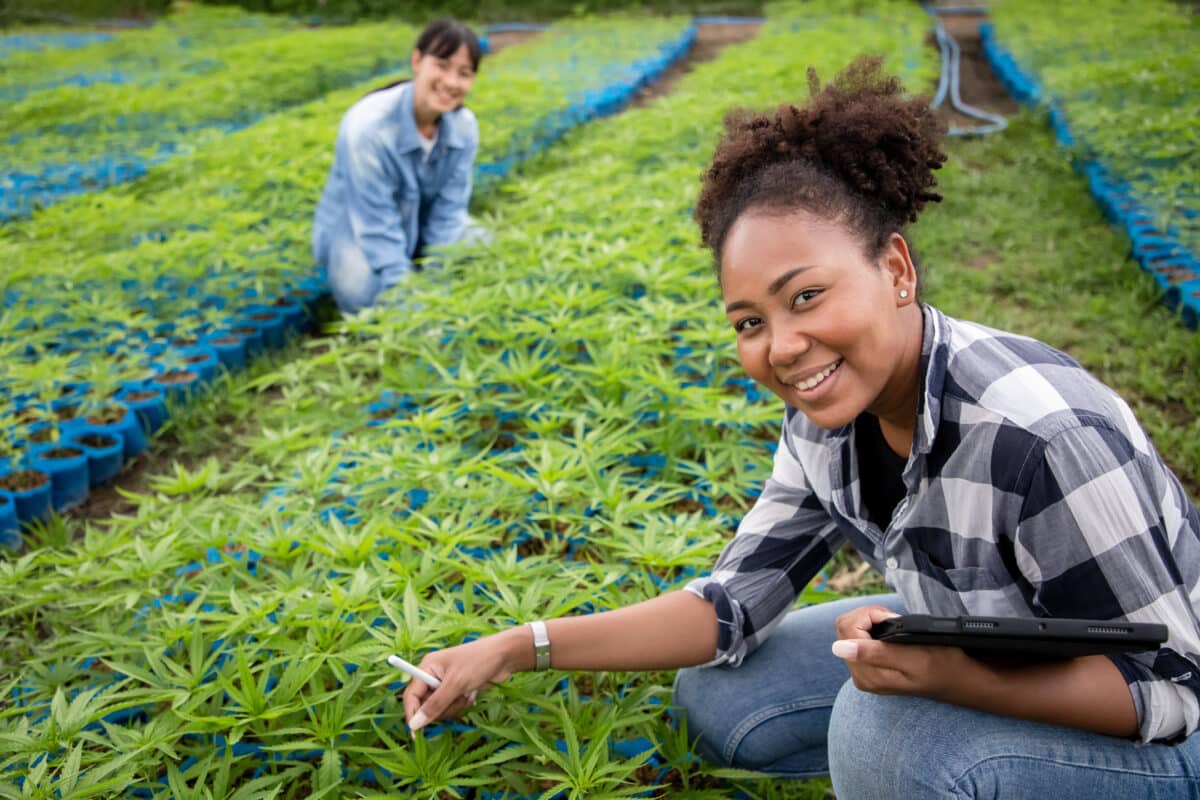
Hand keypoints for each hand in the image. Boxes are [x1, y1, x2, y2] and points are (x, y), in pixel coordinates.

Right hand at [401, 627, 526, 731]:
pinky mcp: (458, 690)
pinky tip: (472, 695)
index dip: (412, 714)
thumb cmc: (479, 662)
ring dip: (454, 707)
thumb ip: (435, 705)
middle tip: (457, 700)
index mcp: (427, 667)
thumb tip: (414, 725)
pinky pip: (452, 708)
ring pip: (440, 709)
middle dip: (442, 708)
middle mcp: (433, 675)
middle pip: (426, 705)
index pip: (411, 695)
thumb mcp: (456, 684)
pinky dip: (461, 706)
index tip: (415, 734)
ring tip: (467, 695)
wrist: (505, 656)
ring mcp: (446, 684)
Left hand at [831, 605, 975, 699]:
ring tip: (893, 626)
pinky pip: (856, 638)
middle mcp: (860, 676)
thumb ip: (875, 652)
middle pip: (844, 628)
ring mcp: (863, 673)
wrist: (956, 680)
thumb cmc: (941, 666)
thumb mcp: (913, 657)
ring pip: (849, 631)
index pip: (847, 628)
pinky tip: (889, 634)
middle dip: (867, 616)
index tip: (892, 618)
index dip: (869, 615)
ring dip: (869, 622)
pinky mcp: (868, 667)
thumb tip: (837, 648)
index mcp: (867, 674)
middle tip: (893, 620)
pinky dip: (871, 629)